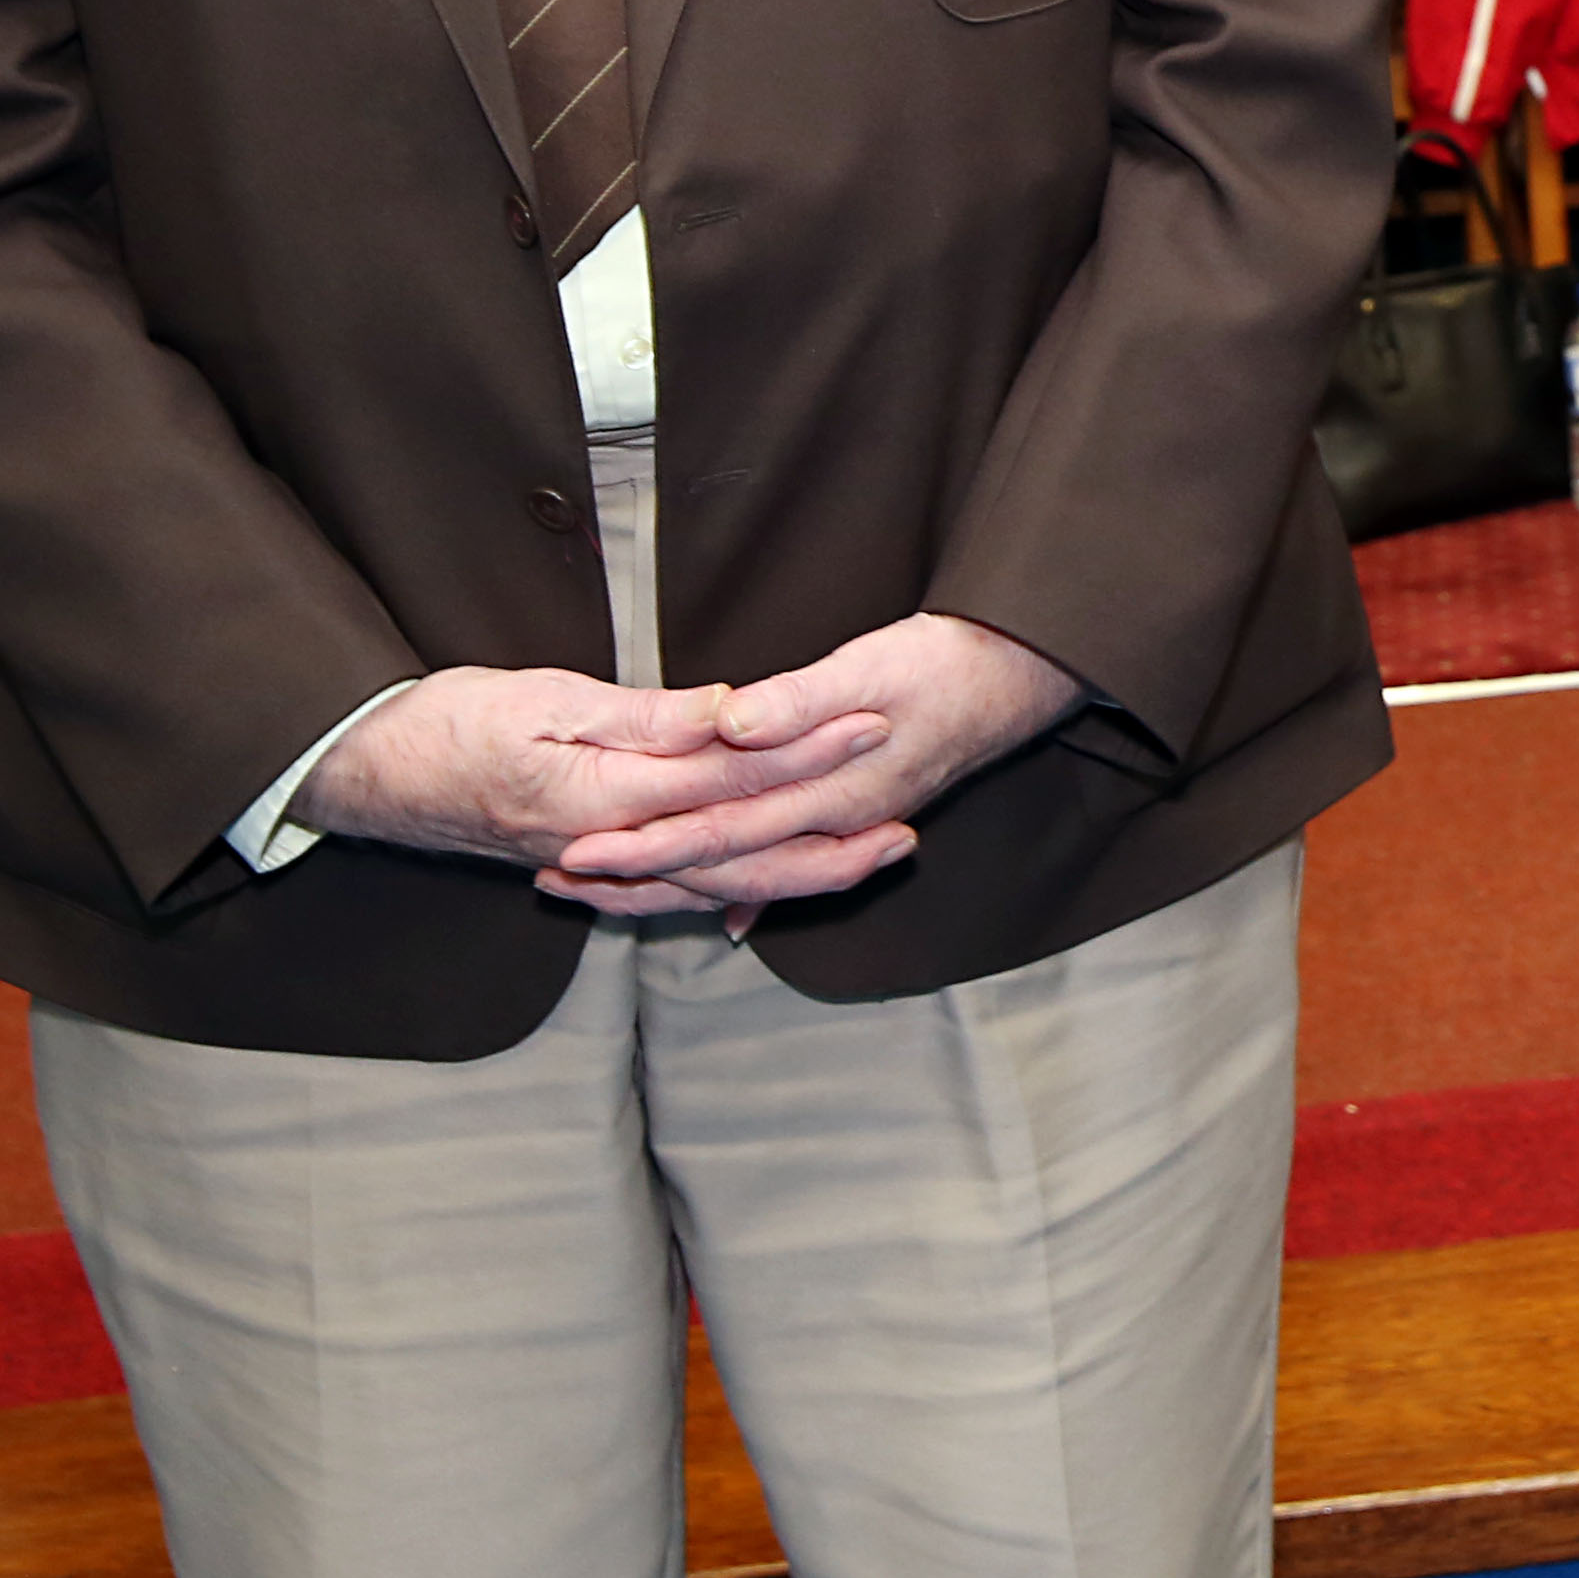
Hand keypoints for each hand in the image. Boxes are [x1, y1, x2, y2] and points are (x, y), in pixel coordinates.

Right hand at [292, 667, 859, 877]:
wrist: (363, 775)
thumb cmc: (447, 723)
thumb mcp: (547, 699)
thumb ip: (646, 717)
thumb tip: (732, 715)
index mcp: (609, 796)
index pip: (735, 776)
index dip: (810, 751)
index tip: (874, 725)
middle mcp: (613, 848)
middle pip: (742, 856)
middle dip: (829, 848)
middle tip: (907, 834)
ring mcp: (600, 868)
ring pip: (714, 885)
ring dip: (793, 878)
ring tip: (863, 863)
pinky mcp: (587, 868)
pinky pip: (669, 895)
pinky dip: (723, 898)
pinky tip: (758, 898)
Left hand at [539, 612, 1086, 917]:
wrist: (1021, 675)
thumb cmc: (947, 664)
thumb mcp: (870, 666)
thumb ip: (796, 702)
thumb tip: (730, 727)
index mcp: (827, 794)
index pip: (717, 832)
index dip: (644, 844)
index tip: (576, 851)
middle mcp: (830, 823)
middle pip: (718, 868)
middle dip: (638, 878)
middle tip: (557, 881)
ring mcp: (843, 824)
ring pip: (742, 875)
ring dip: (673, 886)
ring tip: (602, 891)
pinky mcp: (852, 812)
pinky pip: (782, 866)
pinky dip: (743, 889)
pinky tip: (721, 913)